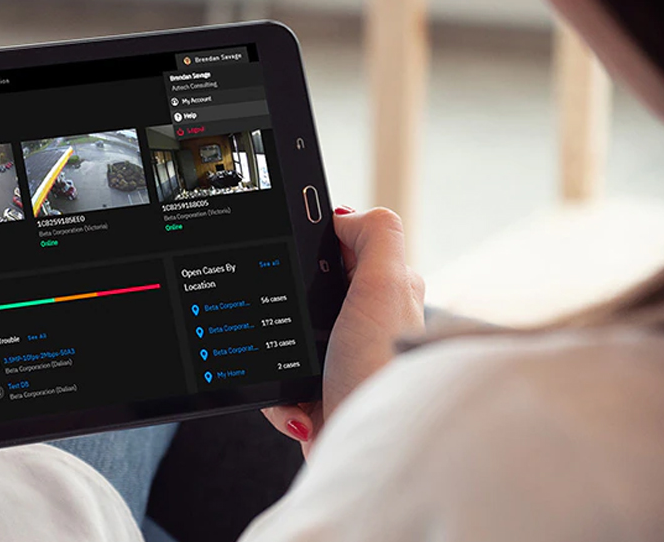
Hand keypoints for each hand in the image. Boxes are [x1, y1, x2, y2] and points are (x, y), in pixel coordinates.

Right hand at [262, 207, 424, 457]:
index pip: (343, 251)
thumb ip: (376, 234)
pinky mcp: (321, 397)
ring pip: (284, 340)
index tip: (294, 257)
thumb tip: (343, 215)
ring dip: (276, 359)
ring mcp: (342, 363)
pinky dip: (279, 399)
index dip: (316, 249)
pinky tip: (297, 408)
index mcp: (387, 292)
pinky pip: (279, 384)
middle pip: (305, 294)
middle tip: (294, 323)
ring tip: (298, 375)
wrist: (371, 448)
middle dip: (285, 308)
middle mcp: (368, 326)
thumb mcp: (385, 285)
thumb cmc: (381, 370)